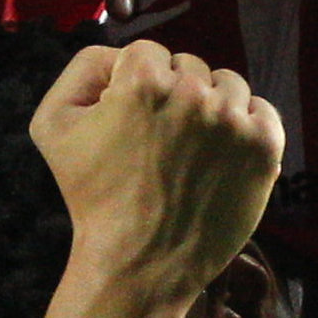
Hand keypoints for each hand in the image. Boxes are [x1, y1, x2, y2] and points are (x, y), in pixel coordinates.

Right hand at [29, 40, 283, 298]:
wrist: (141, 264)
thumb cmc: (92, 197)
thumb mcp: (53, 124)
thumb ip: (83, 69)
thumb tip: (122, 56)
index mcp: (143, 79)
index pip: (148, 53)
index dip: (136, 86)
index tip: (132, 123)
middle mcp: (193, 92)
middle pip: (189, 66)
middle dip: (174, 95)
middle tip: (159, 143)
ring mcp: (233, 119)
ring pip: (227, 84)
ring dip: (211, 106)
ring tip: (190, 150)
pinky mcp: (264, 146)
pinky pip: (261, 111)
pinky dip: (245, 126)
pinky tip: (221, 155)